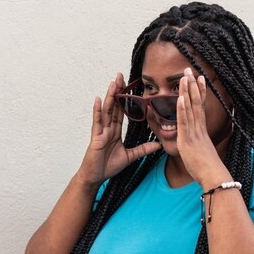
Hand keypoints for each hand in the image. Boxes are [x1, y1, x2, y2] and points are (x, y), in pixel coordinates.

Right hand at [77, 72, 161, 186]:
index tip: (130, 87)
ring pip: (107, 110)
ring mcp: (101, 131)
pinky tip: (99, 99)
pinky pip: (97, 121)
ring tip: (114, 82)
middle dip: (118, 91)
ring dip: (110, 96)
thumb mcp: (130, 156)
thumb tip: (158, 145)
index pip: (121, 112)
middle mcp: (108, 128)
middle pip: (114, 106)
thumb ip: (143, 149)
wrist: (96, 177)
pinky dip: (98, 110)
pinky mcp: (96, 137)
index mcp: (115, 131)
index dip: (126, 100)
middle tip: (121, 76)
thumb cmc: (108, 166)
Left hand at [176, 67, 230, 187]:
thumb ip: (199, 145)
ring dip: (187, 91)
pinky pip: (185, 122)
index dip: (199, 92)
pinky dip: (183, 109)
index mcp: (201, 131)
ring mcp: (194, 133)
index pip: (200, 107)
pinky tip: (181, 97)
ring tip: (185, 76)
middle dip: (193, 85)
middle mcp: (199, 128)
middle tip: (190, 69)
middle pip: (196, 102)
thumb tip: (199, 145)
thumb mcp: (202, 153)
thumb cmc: (208, 169)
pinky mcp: (188, 140)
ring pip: (190, 108)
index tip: (199, 79)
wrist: (214, 177)